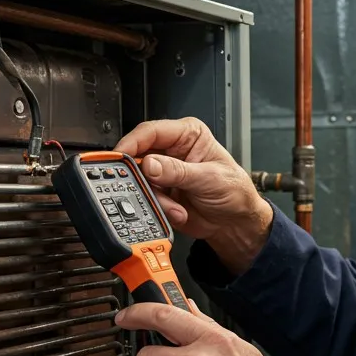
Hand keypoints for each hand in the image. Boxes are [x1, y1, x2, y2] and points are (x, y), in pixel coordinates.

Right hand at [115, 117, 272, 273]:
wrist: (235, 223)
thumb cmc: (234, 192)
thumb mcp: (209, 178)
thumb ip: (178, 171)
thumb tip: (150, 164)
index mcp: (187, 135)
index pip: (151, 131)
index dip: (133, 142)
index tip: (121, 155)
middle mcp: (172, 150)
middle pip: (139, 155)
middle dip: (143, 177)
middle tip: (147, 188)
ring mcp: (164, 173)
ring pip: (140, 180)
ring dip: (156, 197)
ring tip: (177, 207)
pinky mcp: (160, 192)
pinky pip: (146, 198)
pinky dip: (159, 208)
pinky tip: (178, 212)